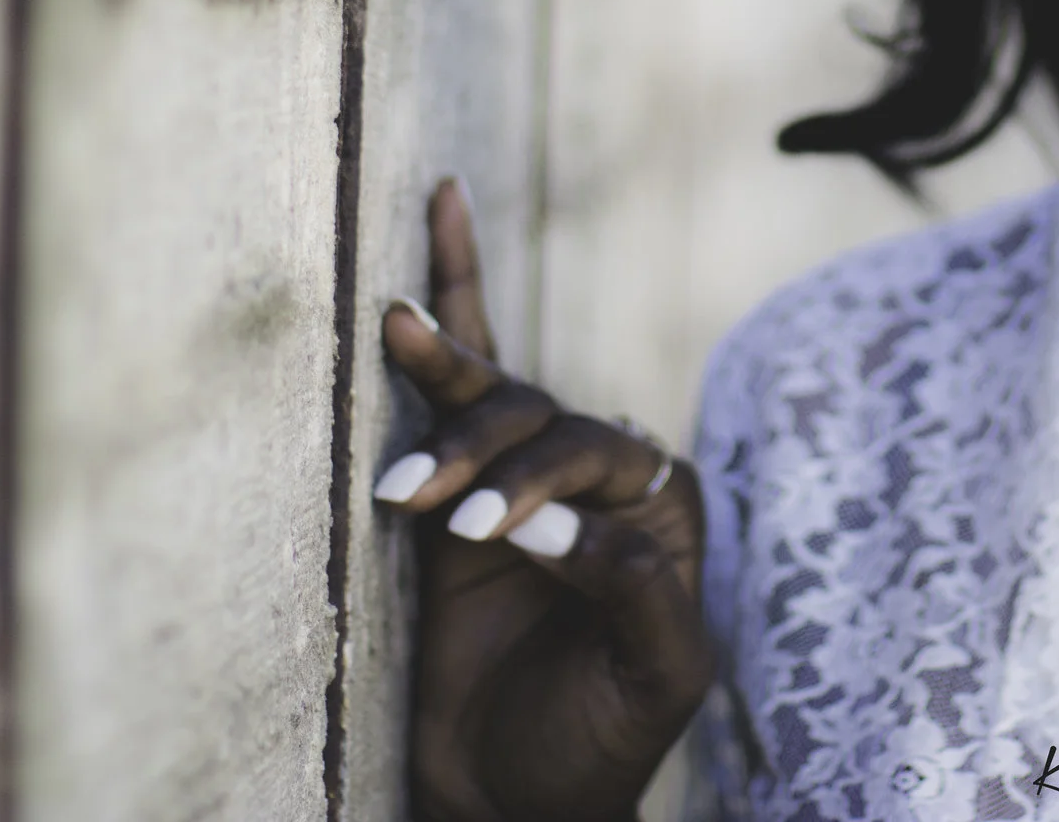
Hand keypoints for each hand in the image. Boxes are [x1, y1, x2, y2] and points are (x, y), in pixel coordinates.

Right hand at [378, 178, 713, 821]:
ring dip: (444, 372)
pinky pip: (449, 403)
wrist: (511, 800)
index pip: (601, 451)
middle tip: (421, 497)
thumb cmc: (599, 742)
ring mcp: (523, 482)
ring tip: (396, 325)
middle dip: (480, 445)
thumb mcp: (654, 675)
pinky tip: (413, 288)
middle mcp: (599, 481)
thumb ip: (636, 586)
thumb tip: (560, 524)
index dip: (540, 480)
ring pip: (491, 395)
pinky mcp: (453, 501)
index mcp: (662, 509)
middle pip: (540, 414)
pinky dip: (441, 339)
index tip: (482, 536)